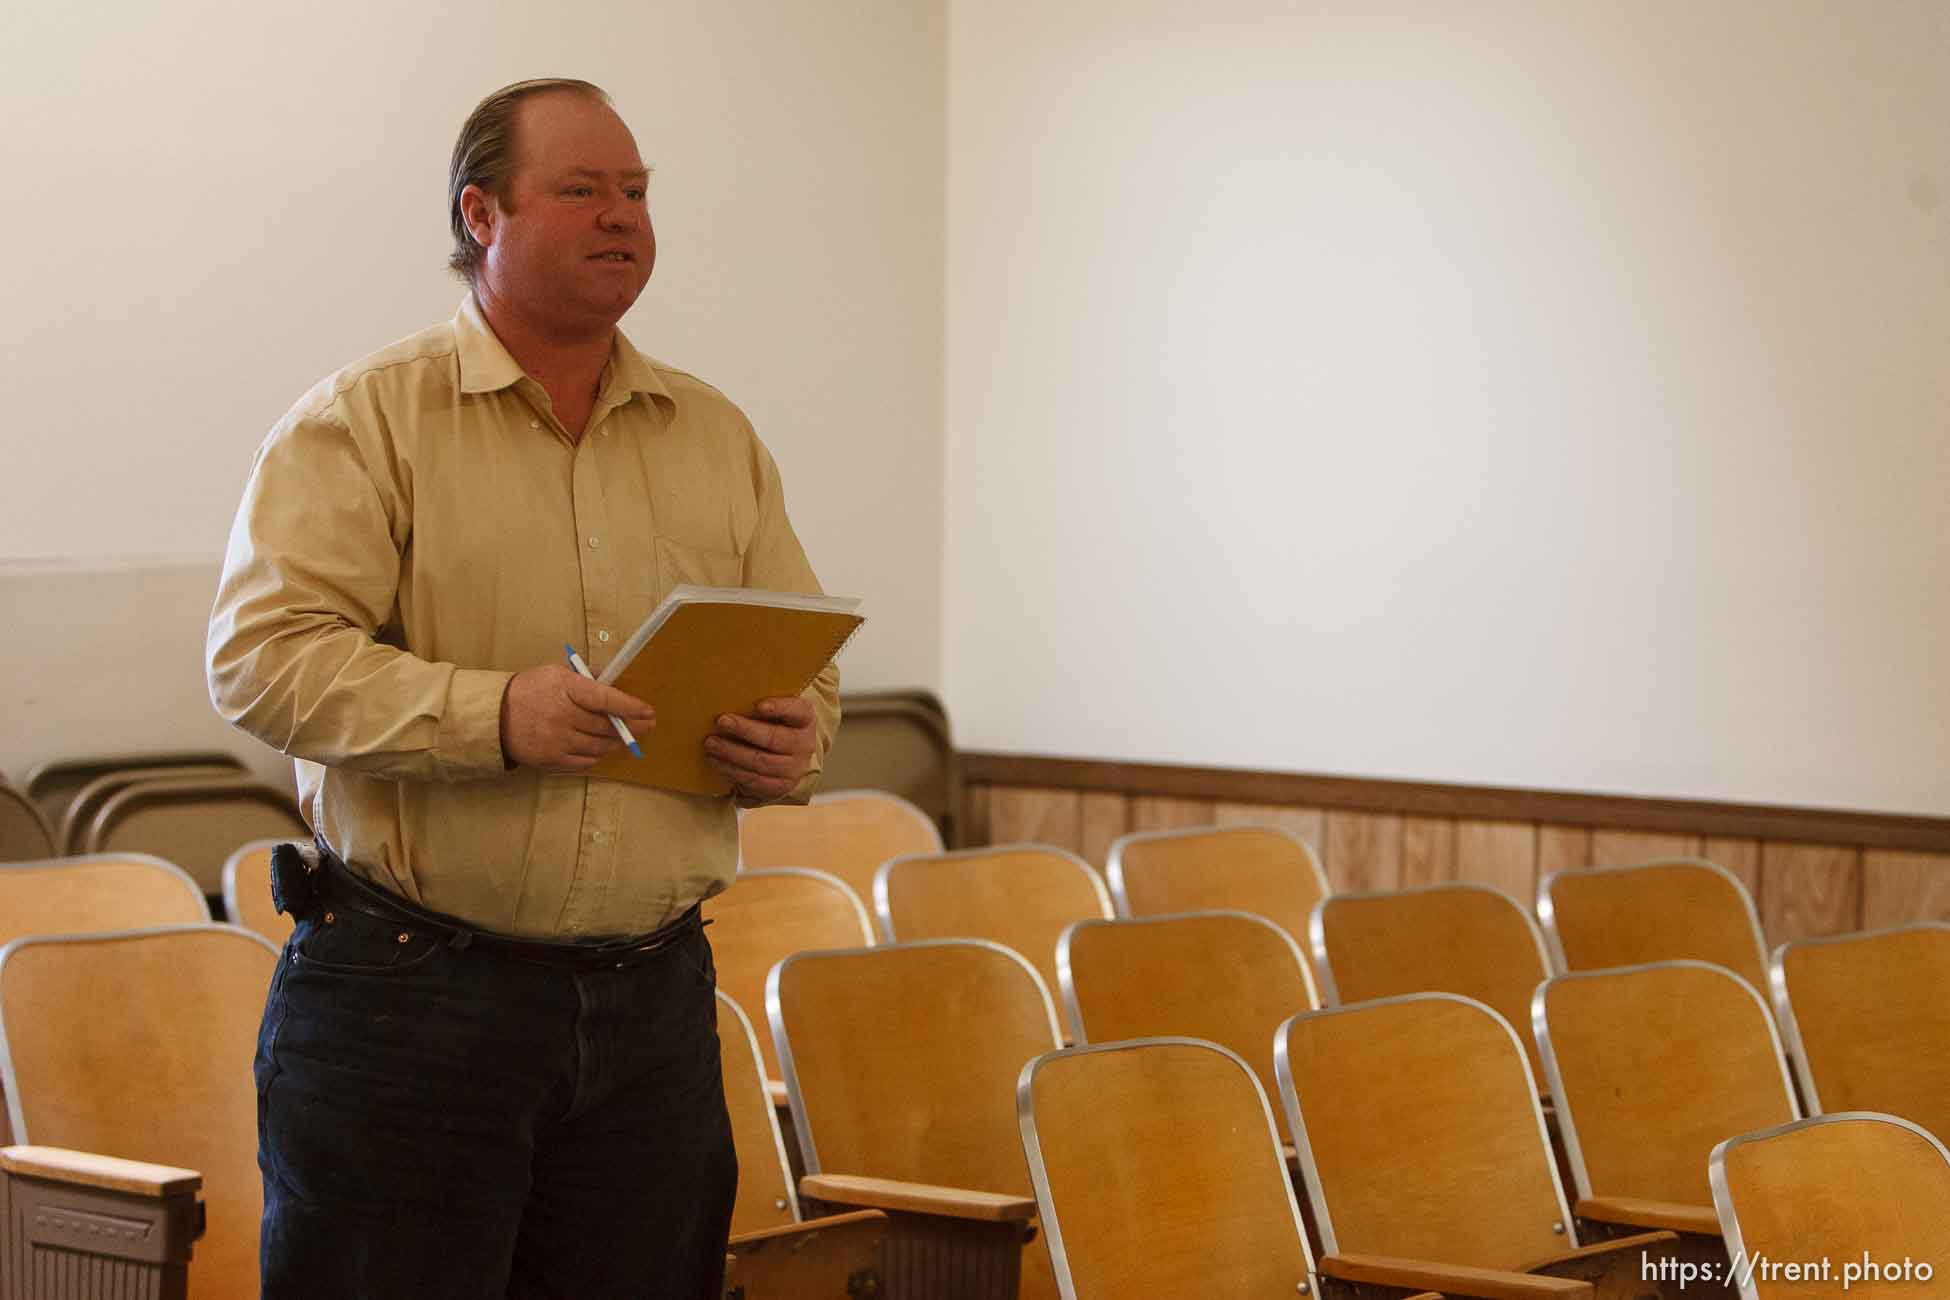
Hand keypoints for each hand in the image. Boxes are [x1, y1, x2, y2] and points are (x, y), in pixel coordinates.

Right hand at [500, 664, 655, 772]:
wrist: (495, 716)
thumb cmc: (531, 690)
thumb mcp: (557, 673)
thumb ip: (586, 677)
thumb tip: (614, 680)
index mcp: (566, 688)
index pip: (606, 699)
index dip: (631, 707)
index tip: (648, 711)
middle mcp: (563, 715)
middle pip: (607, 726)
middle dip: (632, 727)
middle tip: (647, 726)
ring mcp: (557, 740)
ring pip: (600, 746)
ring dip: (616, 742)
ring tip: (624, 737)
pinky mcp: (552, 760)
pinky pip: (585, 761)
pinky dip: (597, 755)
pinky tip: (601, 748)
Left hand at [705, 696, 815, 801]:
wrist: (787, 754)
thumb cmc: (774, 723)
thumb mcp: (775, 709)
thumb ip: (760, 702)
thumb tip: (728, 694)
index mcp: (805, 719)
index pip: (797, 710)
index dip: (780, 708)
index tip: (759, 705)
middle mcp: (804, 744)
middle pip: (774, 739)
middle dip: (745, 730)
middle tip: (721, 721)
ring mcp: (794, 768)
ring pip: (760, 763)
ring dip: (732, 753)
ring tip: (711, 743)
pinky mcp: (781, 787)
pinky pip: (754, 781)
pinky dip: (732, 771)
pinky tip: (716, 761)